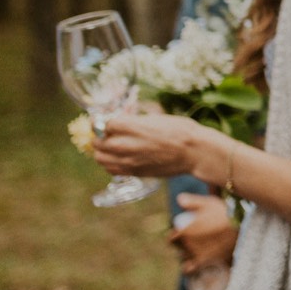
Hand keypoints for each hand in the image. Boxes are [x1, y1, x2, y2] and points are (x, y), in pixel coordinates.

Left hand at [92, 110, 211, 177]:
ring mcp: (127, 160)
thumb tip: (124, 120)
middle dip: (101, 137)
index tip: (108, 122)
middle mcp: (123, 144)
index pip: (102, 124)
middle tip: (110, 135)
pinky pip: (110, 169)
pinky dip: (110, 164)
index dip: (105, 122)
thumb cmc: (180, 131)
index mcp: (129, 126)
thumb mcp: (156, 117)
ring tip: (113, 148)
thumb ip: (135, 121)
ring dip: (103, 152)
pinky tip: (119, 159)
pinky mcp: (133, 172)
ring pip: (99, 158)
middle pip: (96, 142)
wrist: (194, 152)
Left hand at [171, 192, 237, 268]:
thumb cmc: (225, 214)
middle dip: (183, 245)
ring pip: (185, 260)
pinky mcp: (206, 264)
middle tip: (195, 239)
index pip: (171, 239)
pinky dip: (192, 268)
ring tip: (199, 250)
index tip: (185, 231)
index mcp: (184, 232)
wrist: (243, 228)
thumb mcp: (208, 203)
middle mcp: (187, 246)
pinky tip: (198, 263)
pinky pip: (191, 270)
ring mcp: (196, 256)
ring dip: (189, 256)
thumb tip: (179, 198)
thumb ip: (192, 201)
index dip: (177, 235)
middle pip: (179, 249)